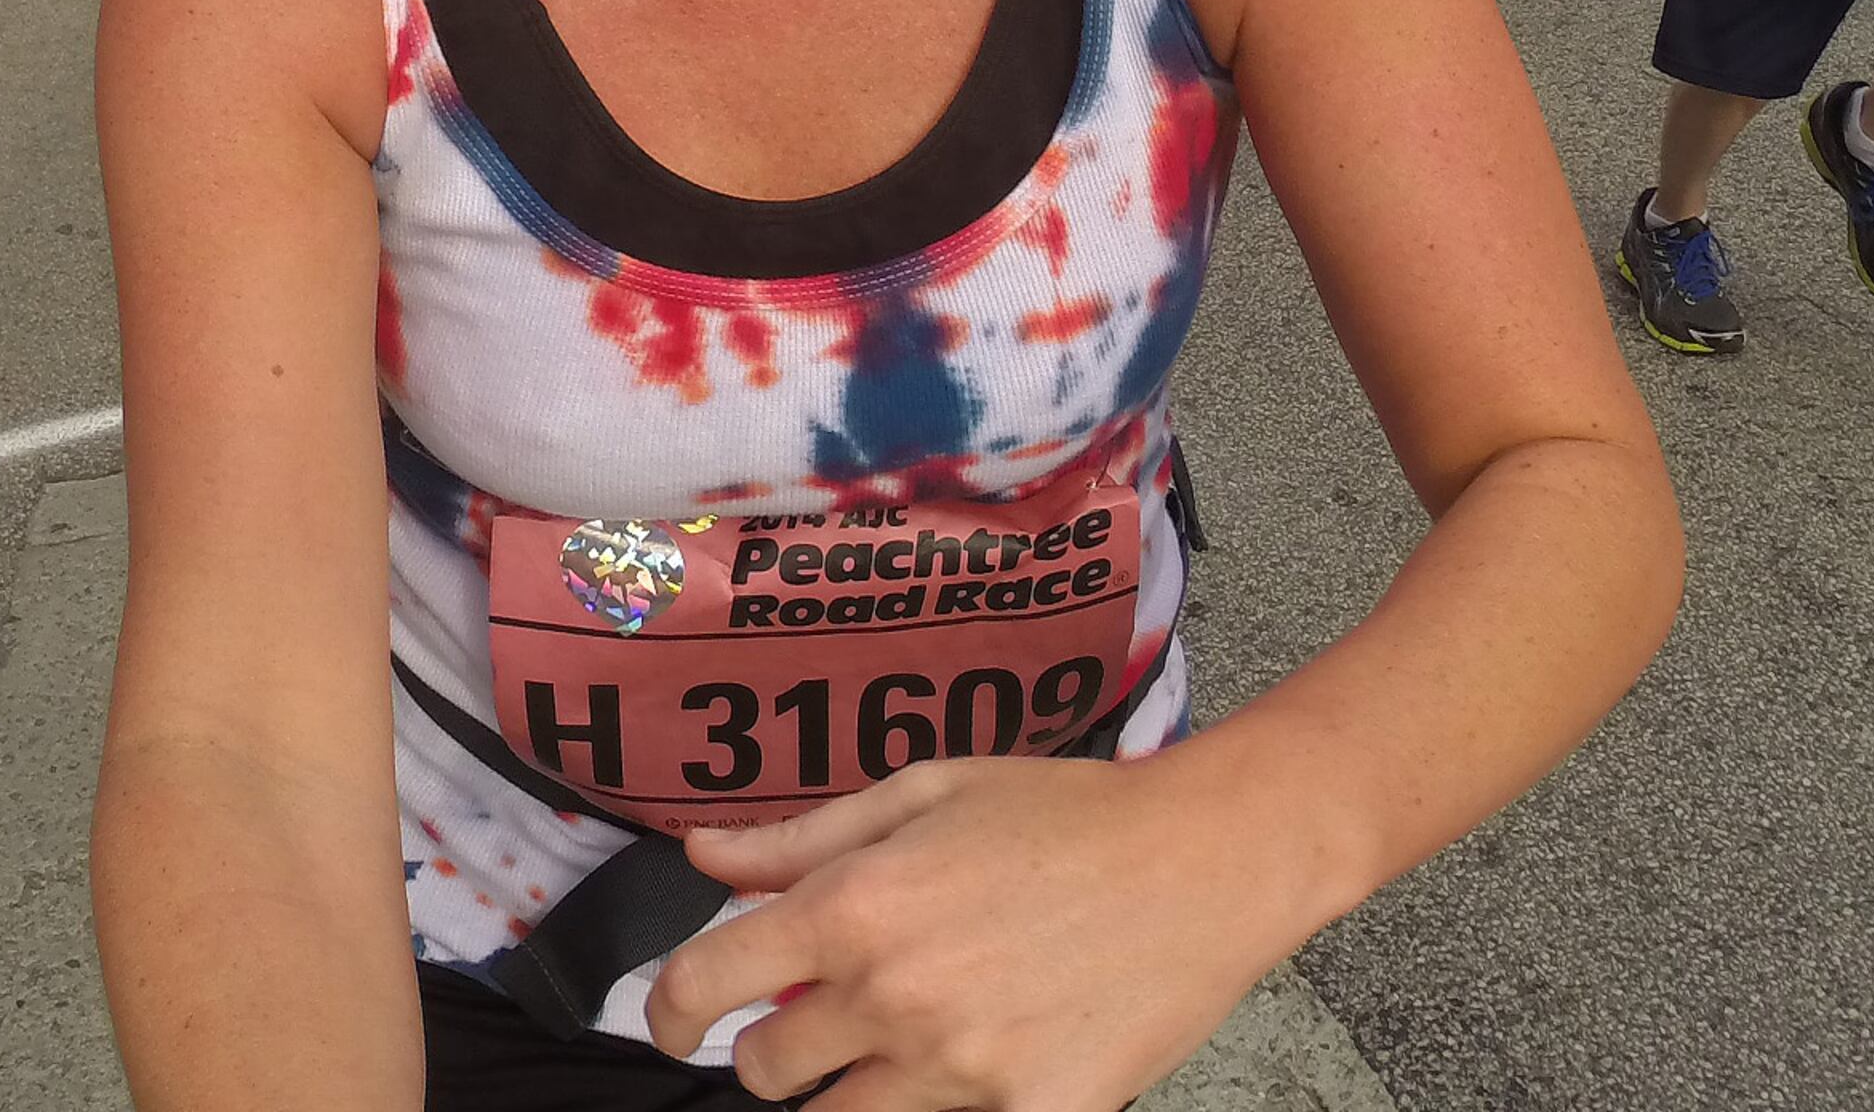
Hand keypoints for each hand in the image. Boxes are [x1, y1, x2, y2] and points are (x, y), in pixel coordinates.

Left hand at [647, 758, 1285, 1109]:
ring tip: (912, 1035)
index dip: (669, 1011)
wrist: (1205, 861)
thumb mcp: (926, 793)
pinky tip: (987, 1057)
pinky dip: (948, 1108)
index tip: (676, 1020)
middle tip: (826, 1016)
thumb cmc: (1067, 812)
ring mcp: (962, 1070)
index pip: (703, 988)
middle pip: (768, 1072)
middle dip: (779, 1046)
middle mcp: (893, 996)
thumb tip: (700, 856)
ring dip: (854, 1088)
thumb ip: (801, 839)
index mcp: (856, 907)